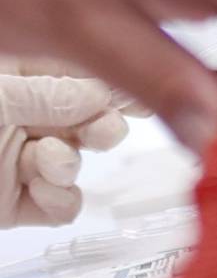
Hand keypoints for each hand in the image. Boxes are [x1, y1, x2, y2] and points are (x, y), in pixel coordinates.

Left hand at [0, 74, 127, 228]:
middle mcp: (18, 118)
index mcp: (12, 78)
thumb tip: (98, 95)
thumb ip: (45, 96)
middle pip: (85, 118)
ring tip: (45, 161)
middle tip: (103, 133)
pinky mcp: (13, 203)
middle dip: (102, 127)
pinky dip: (59, 201)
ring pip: (74, 162)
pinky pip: (61, 206)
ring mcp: (16, 162)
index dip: (110, 82)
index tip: (142, 94)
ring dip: (69, 165)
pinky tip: (38, 190)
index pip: (73, 72)